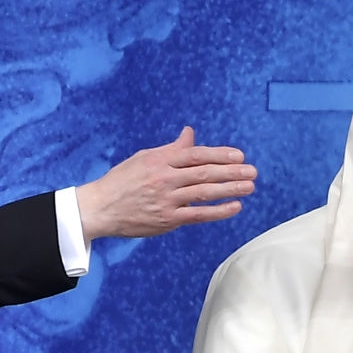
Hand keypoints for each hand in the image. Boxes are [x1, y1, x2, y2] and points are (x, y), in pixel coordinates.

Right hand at [75, 126, 256, 240]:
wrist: (100, 208)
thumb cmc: (123, 181)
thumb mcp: (145, 158)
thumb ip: (172, 149)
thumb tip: (190, 133)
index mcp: (160, 160)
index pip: (196, 155)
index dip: (220, 154)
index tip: (239, 156)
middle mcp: (165, 178)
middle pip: (205, 173)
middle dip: (232, 171)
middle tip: (253, 171)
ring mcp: (167, 200)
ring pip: (204, 192)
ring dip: (230, 189)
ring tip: (250, 186)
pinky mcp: (167, 219)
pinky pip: (198, 215)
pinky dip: (218, 211)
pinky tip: (235, 206)